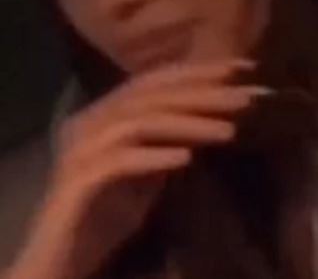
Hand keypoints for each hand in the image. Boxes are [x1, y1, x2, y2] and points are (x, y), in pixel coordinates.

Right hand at [7, 59, 266, 278]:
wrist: (62, 257)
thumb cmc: (108, 210)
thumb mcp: (150, 168)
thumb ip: (172, 138)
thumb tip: (218, 113)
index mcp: (107, 112)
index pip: (158, 80)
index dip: (201, 71)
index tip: (244, 67)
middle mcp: (90, 121)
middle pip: (153, 95)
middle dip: (204, 92)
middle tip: (247, 95)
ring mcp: (80, 150)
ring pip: (140, 122)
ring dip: (189, 124)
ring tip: (230, 131)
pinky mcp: (76, 182)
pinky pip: (119, 162)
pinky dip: (154, 157)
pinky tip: (187, 159)